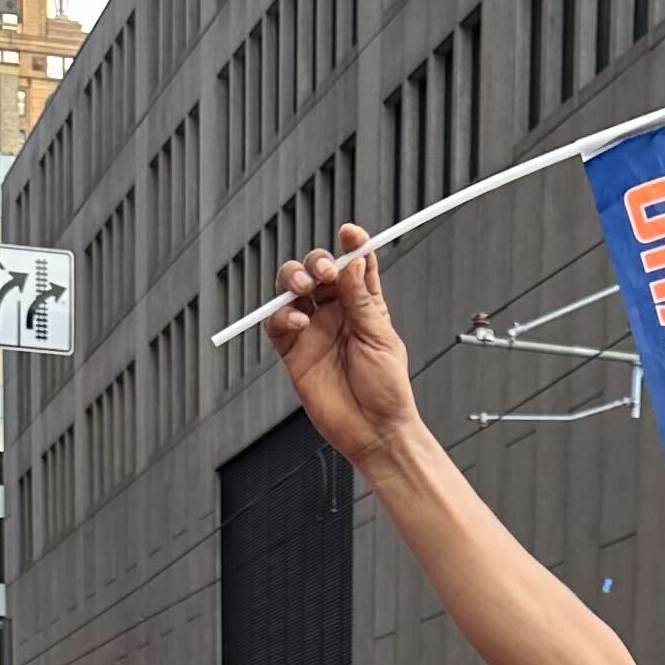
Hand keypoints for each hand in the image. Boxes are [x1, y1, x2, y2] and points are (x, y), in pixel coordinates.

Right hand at [267, 228, 422, 467]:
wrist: (374, 432)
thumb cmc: (387, 390)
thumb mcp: (380, 338)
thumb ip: (361, 300)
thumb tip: (351, 262)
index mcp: (363, 305)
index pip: (353, 264)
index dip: (351, 244)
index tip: (350, 232)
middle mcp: (335, 313)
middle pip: (315, 270)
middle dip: (315, 263)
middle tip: (322, 273)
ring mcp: (313, 331)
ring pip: (291, 290)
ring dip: (293, 280)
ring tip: (304, 290)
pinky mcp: (294, 352)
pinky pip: (277, 324)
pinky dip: (281, 316)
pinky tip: (297, 322)